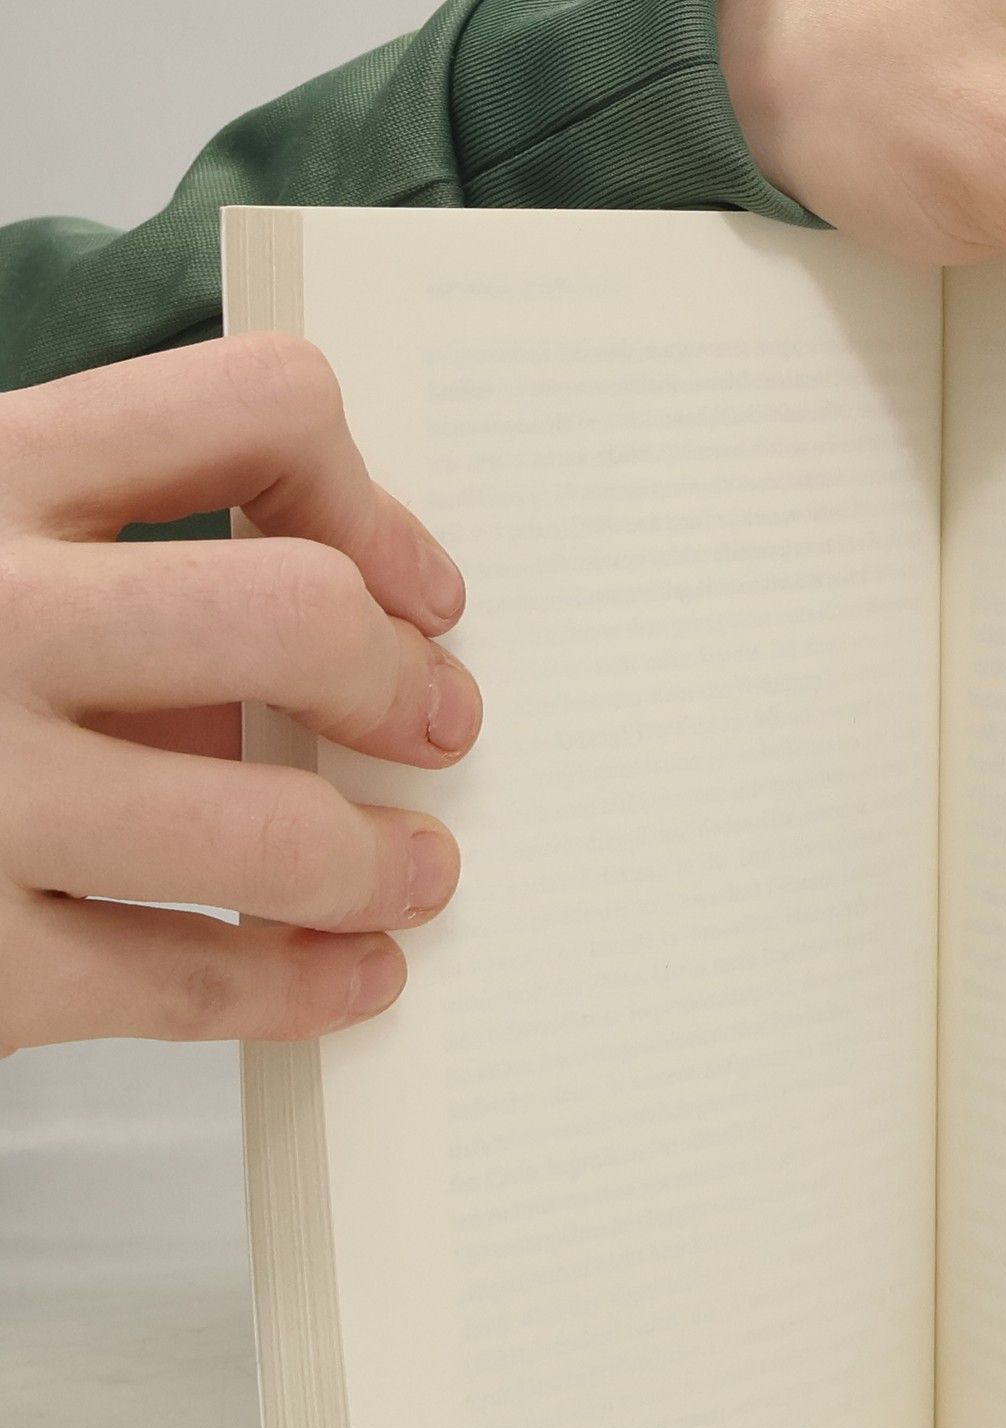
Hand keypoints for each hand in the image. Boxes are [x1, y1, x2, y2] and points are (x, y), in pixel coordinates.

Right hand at [0, 334, 479, 1054]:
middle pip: (295, 614)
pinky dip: (302, 986)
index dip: (373, 501)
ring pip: (273, 829)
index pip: (252, 408)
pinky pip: (191, 981)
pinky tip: (351, 974)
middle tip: (439, 728)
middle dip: (399, 682)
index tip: (419, 592)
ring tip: (415, 873)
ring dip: (383, 861)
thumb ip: (112, 582)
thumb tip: (358, 647)